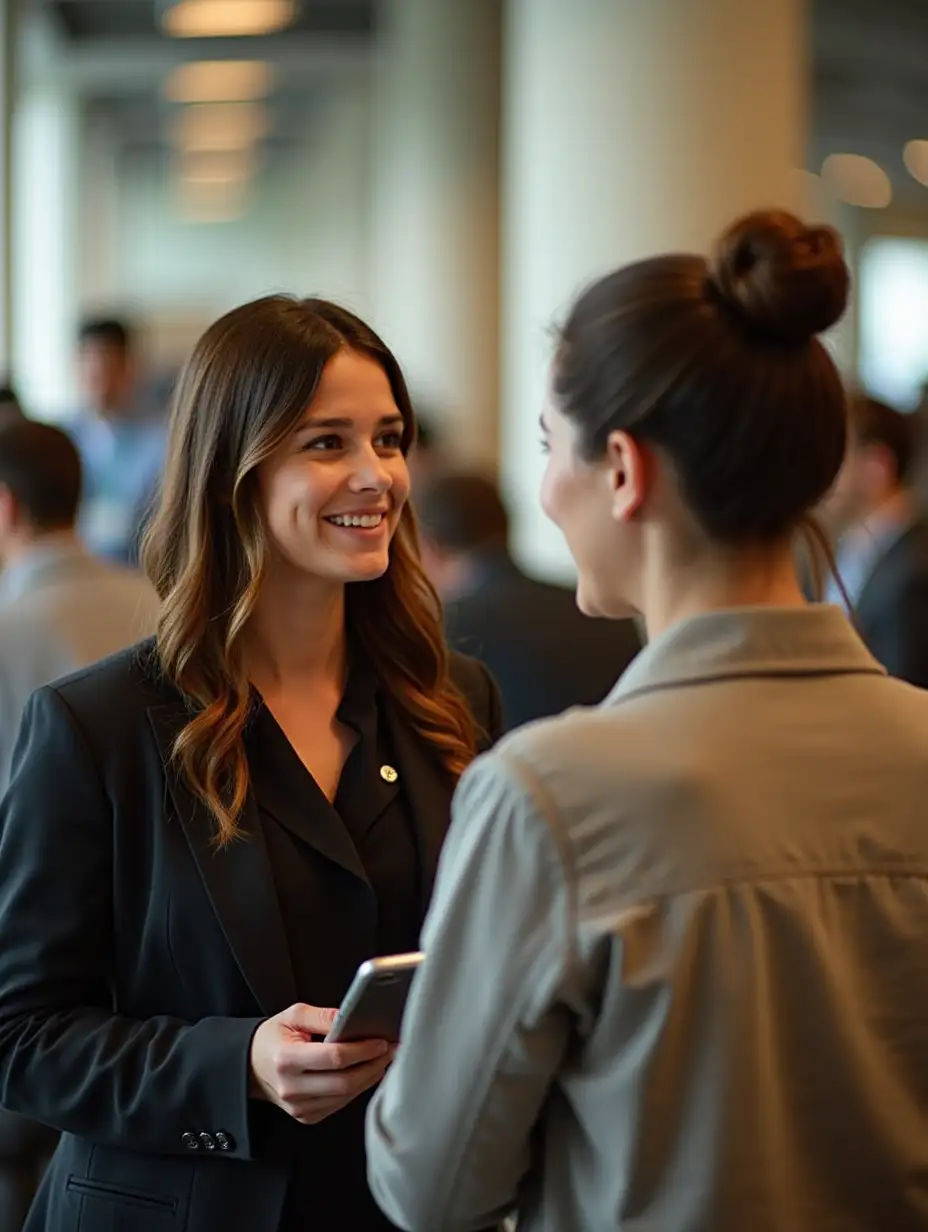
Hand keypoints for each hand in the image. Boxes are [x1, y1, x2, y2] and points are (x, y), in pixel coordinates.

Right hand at [249, 1003, 393, 1125]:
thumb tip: (352, 1016)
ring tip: (383, 1058)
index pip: (334, 1058)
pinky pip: (340, 1104)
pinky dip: (357, 1088)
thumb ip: (323, 1016)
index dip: (363, 1049)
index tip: (381, 1040)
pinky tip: (366, 1072)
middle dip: (374, 1065)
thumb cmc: (274, 1038)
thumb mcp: (293, 1016)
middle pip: (345, 1082)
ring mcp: (299, 1107)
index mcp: (287, 1060)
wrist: (251, 1066)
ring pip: (346, 1096)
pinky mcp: (306, 1116)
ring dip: (370, 1077)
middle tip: (390, 1049)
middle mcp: (292, 1088)